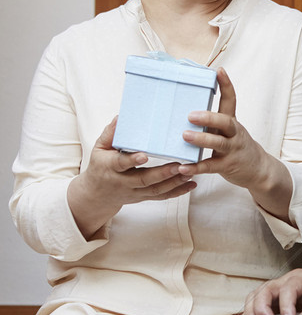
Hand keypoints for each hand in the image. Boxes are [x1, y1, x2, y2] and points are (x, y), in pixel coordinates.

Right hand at [68, 117, 196, 238]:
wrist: (97, 195)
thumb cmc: (100, 165)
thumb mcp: (99, 148)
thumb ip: (110, 134)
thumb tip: (120, 117)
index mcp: (110, 167)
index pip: (121, 164)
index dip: (132, 160)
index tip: (145, 155)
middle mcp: (123, 182)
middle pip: (144, 180)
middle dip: (163, 174)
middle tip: (180, 166)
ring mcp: (134, 192)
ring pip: (155, 190)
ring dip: (174, 183)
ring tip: (190, 173)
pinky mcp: (143, 197)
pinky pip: (161, 197)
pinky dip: (177, 192)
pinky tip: (191, 184)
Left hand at [179, 69, 264, 188]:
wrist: (259, 170)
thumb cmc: (237, 147)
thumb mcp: (230, 131)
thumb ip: (213, 122)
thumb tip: (187, 108)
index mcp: (232, 122)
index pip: (231, 100)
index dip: (226, 85)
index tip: (219, 71)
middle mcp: (234, 134)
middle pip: (225, 122)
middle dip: (209, 117)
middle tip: (191, 115)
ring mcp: (232, 150)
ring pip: (219, 143)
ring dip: (202, 139)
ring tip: (185, 135)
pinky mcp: (228, 166)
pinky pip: (211, 166)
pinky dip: (196, 167)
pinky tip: (183, 167)